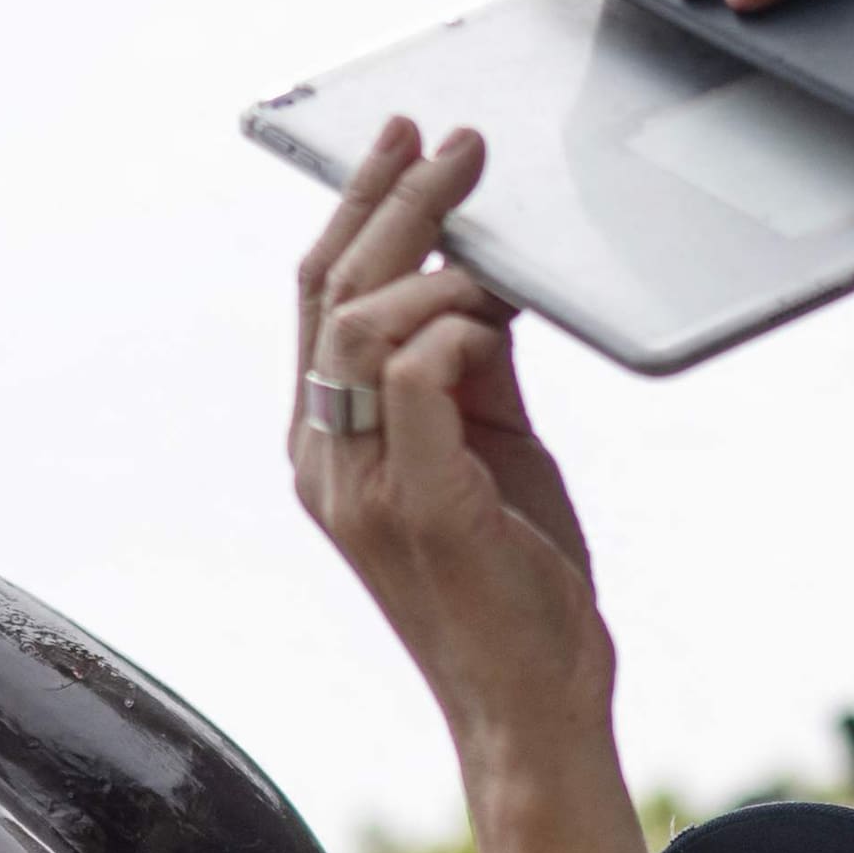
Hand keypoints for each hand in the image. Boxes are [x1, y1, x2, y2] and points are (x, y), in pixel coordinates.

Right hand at [289, 121, 619, 771]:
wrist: (534, 710)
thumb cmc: (518, 589)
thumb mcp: (494, 454)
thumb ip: (474, 373)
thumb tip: (484, 282)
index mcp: (330, 446)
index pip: (320, 300)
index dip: (357, 209)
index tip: (404, 142)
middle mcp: (326, 461)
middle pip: (331, 290)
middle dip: (393, 199)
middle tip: (455, 144)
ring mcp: (362, 486)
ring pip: (360, 321)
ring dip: (432, 258)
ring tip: (493, 244)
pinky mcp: (420, 506)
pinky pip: (412, 377)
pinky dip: (454, 327)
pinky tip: (495, 321)